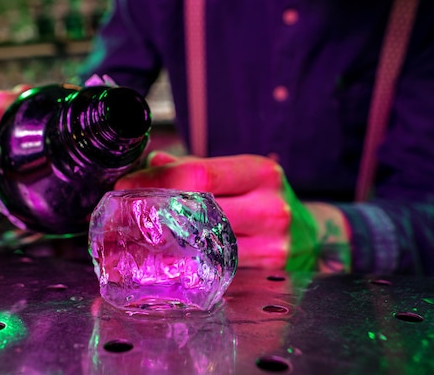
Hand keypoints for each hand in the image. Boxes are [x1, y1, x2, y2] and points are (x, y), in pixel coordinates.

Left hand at [115, 151, 349, 270]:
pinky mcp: (266, 272)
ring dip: (162, 244)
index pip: (200, 174)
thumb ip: (197, 167)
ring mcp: (271, 244)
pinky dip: (186, 263)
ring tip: (133, 240)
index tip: (127, 185)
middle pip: (198, 210)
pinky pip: (216, 267)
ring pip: (203, 244)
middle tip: (121, 217)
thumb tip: (153, 162)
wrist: (312, 235)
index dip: (158, 180)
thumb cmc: (267, 199)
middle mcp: (269, 207)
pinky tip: (165, 260)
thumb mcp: (241, 173)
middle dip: (152, 213)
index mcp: (260, 173)